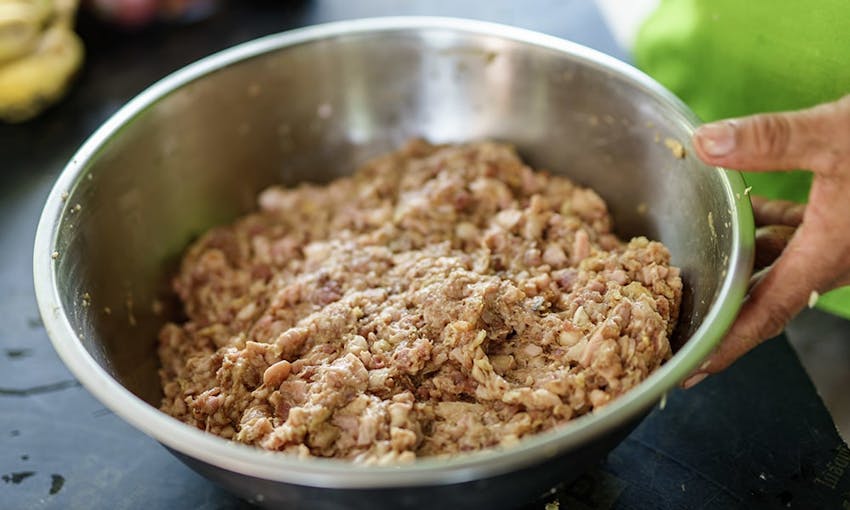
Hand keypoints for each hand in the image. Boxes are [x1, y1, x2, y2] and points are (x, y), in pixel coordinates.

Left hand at [683, 95, 849, 387]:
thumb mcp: (837, 137)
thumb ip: (771, 141)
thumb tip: (706, 142)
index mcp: (828, 255)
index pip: (767, 314)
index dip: (729, 344)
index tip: (694, 369)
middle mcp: (835, 258)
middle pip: (767, 296)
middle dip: (725, 308)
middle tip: (683, 319)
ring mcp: (843, 241)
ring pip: (782, 264)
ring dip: (743, 264)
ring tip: (699, 266)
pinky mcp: (848, 219)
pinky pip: (800, 237)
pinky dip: (770, 230)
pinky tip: (749, 209)